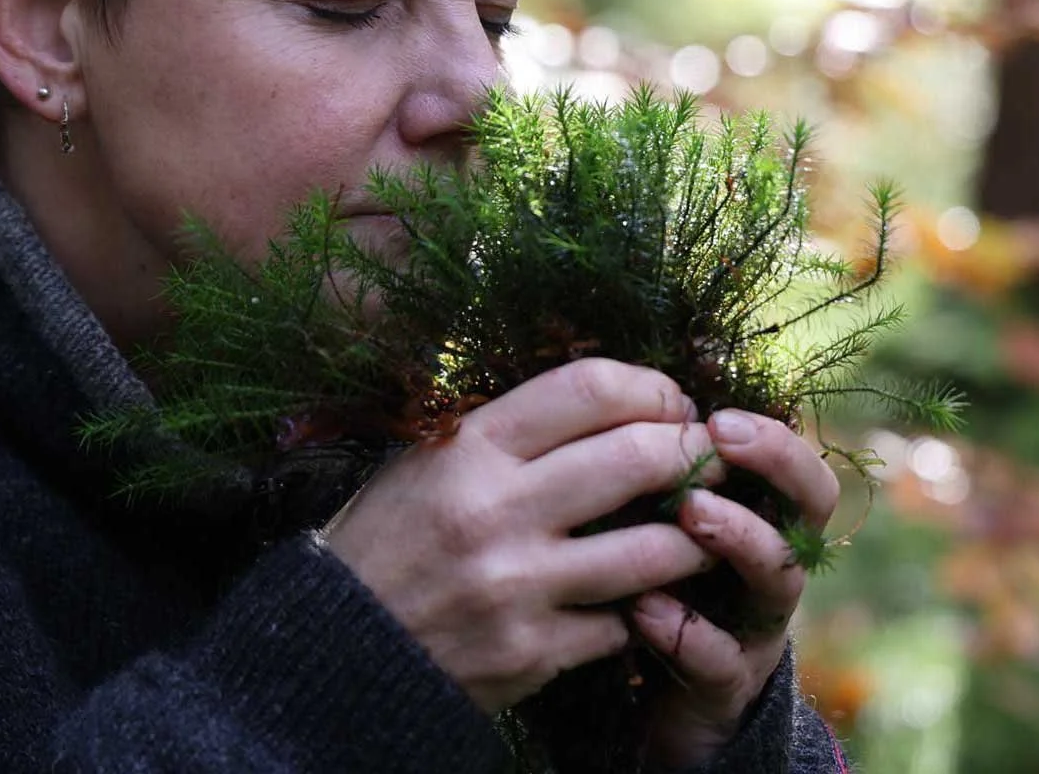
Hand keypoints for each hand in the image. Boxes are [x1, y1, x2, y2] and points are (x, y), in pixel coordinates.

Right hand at [324, 359, 726, 714]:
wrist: (333, 644)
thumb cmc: (385, 534)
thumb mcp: (426, 456)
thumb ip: (508, 429)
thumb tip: (605, 403)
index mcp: (471, 446)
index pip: (590, 389)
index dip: (650, 386)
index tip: (669, 400)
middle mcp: (498, 508)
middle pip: (638, 458)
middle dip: (691, 452)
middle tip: (706, 455)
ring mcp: (519, 585)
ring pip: (652, 549)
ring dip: (695, 534)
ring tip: (705, 524)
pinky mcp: (531, 652)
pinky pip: (620, 622)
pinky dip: (641, 607)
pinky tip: (644, 594)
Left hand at [633, 409, 839, 766]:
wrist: (662, 699)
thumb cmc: (659, 575)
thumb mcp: (662, 512)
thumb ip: (662, 461)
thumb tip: (640, 382)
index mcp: (762, 515)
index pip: (797, 464)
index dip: (772, 435)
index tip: (718, 412)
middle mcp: (774, 564)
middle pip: (810, 506)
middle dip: (775, 464)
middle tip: (720, 440)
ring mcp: (757, 625)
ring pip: (778, 578)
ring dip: (738, 536)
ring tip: (688, 511)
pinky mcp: (726, 684)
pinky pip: (722, 661)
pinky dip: (685, 633)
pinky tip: (643, 607)